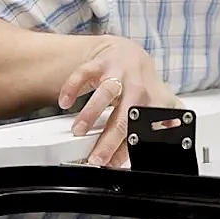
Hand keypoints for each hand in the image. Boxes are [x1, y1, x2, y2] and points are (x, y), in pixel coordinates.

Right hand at [58, 35, 180, 167]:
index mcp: (154, 102)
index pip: (141, 132)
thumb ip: (152, 131)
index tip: (111, 165)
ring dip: (90, 112)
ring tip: (78, 130)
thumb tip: (144, 159)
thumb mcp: (154, 106)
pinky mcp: (101, 62)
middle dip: (110, 139)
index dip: (126, 150)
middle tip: (96, 158)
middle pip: (125, 116)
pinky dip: (72, 87)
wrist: (129, 53)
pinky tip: (65, 102)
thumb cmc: (140, 87)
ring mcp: (119, 73)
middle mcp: (138, 88)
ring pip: (106, 92)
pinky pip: (85, 72)